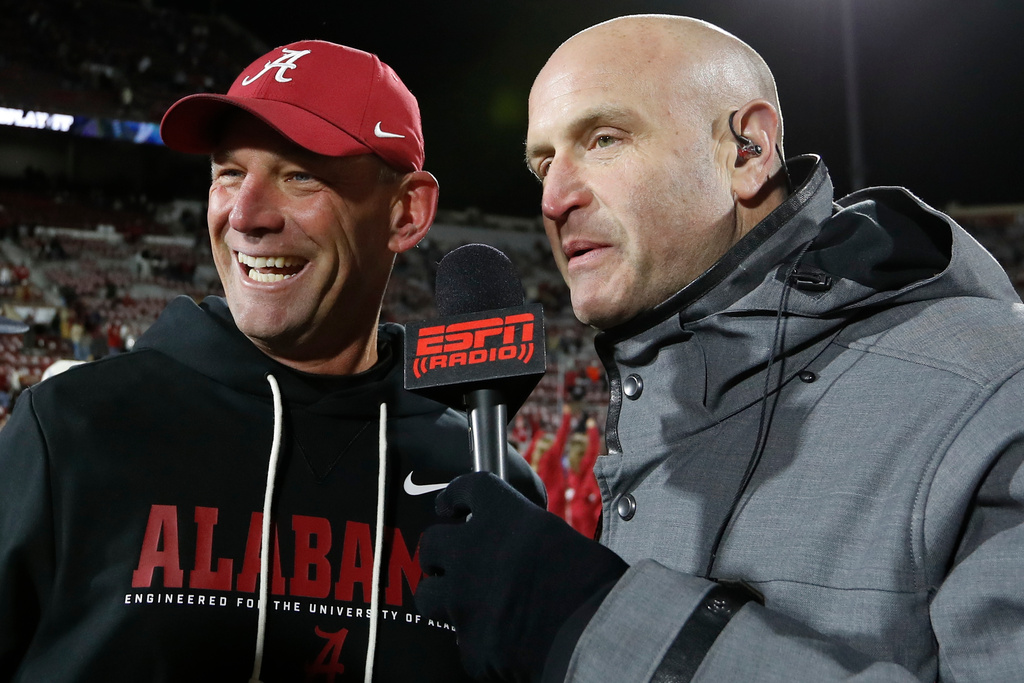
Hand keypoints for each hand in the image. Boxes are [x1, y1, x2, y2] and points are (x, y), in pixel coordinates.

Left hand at [416, 472, 627, 681]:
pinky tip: (497, 640)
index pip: (466, 489)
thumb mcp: (561, 539)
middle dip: (438, 553)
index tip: (451, 504)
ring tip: (463, 603)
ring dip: (444, 596)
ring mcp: (463, 598)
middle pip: (432, 542)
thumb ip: (530, 538)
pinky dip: (477, 640)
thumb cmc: (593, 583)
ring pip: (429, 593)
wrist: (595, 634)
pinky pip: (462, 639)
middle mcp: (473, 550)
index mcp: (504, 516)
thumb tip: (524, 551)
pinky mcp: (468, 642)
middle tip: (452, 561)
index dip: (455, 496)